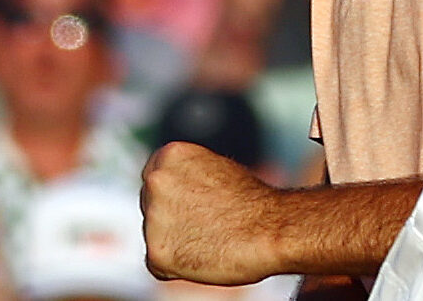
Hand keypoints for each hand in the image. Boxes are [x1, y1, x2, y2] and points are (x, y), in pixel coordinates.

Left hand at [142, 141, 281, 284]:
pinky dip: (177, 267)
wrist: (273, 229)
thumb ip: (186, 178)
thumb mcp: (215, 170)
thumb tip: (174, 194)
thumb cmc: (254, 204)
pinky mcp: (156, 252)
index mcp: (169, 155)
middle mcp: (155, 181)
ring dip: (176, 242)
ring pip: (155, 236)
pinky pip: (159, 264)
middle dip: (171, 219)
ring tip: (211, 238)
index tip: (193, 206)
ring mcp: (153, 217)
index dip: (175, 197)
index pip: (154, 180)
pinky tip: (203, 255)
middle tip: (206, 225)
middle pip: (150, 207)